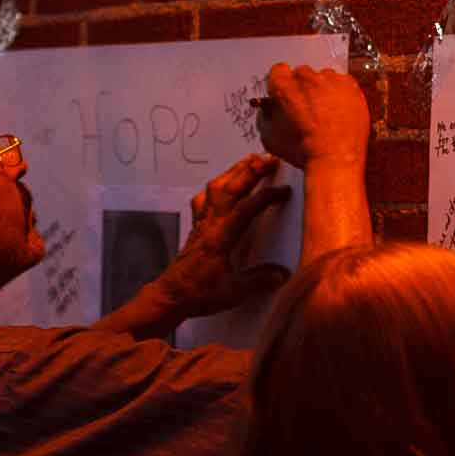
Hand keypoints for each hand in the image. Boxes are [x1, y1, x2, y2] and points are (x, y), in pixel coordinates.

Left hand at [149, 154, 292, 321]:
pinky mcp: (196, 227)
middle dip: (252, 170)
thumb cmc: (198, 294)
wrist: (170, 296)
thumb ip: (259, 281)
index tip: (284, 191)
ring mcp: (201, 223)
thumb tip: (281, 273)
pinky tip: (220, 185)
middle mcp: (210, 225)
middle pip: (230, 188)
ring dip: (233, 171)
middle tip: (270, 159)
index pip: (246, 209)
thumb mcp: (233, 292)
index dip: (267, 197)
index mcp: (220, 238)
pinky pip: (203, 199)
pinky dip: (214, 187)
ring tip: (249, 160)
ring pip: (216, 188)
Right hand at [258, 63, 368, 168]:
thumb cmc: (304, 151)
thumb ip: (267, 116)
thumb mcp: (271, 138)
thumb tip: (269, 111)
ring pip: (323, 77)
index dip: (281, 84)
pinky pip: (343, 83)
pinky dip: (341, 93)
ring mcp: (329, 80)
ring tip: (326, 112)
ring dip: (323, 90)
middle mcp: (305, 78)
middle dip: (303, 88)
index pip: (278, 71)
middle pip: (301, 73)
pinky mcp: (349, 85)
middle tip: (306, 109)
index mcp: (282, 86)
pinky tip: (339, 111)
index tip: (285, 94)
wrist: (334, 158)